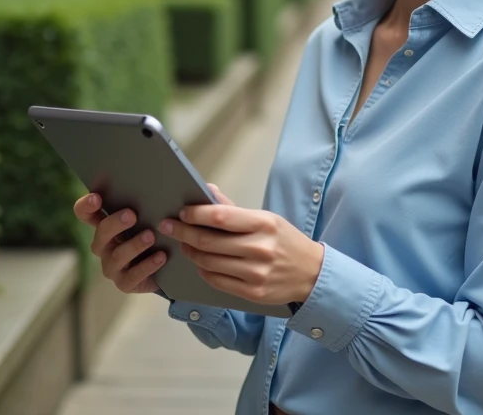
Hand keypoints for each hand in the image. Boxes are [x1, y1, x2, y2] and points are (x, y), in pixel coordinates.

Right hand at [72, 192, 165, 294]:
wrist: (163, 268)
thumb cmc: (151, 235)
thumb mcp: (146, 219)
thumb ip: (142, 205)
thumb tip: (153, 184)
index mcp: (104, 226)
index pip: (85, 214)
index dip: (86, 206)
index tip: (96, 197)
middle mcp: (103, 246)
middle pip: (101, 232)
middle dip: (115, 223)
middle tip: (132, 215)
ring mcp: (112, 266)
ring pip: (118, 255)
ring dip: (134, 245)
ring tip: (151, 237)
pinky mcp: (124, 283)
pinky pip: (133, 276)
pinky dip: (148, 265)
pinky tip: (161, 257)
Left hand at [159, 184, 324, 305]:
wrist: (312, 273)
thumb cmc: (286, 241)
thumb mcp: (266, 219)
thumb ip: (234, 209)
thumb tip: (207, 191)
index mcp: (264, 224)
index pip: (219, 217)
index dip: (195, 214)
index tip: (181, 212)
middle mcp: (260, 249)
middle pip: (208, 242)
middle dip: (183, 233)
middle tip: (170, 227)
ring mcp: (256, 273)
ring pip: (208, 262)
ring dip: (191, 252)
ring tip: (185, 244)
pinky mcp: (253, 292)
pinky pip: (217, 281)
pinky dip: (203, 271)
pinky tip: (201, 263)